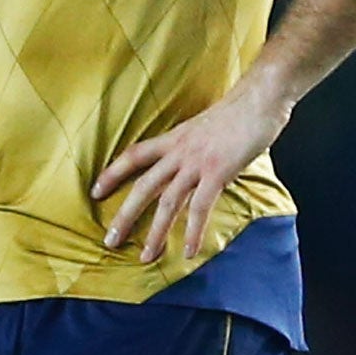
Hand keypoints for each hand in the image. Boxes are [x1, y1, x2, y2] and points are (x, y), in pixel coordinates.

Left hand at [92, 79, 292, 264]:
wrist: (260, 97)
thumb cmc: (238, 112)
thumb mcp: (204, 128)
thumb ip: (193, 148)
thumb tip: (192, 165)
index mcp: (174, 139)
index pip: (133, 155)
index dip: (112, 173)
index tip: (95, 191)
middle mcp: (179, 151)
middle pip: (143, 186)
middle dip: (124, 215)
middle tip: (110, 240)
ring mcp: (197, 162)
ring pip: (168, 202)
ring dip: (156, 233)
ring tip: (146, 256)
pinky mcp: (218, 171)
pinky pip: (201, 207)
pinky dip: (194, 231)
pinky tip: (188, 252)